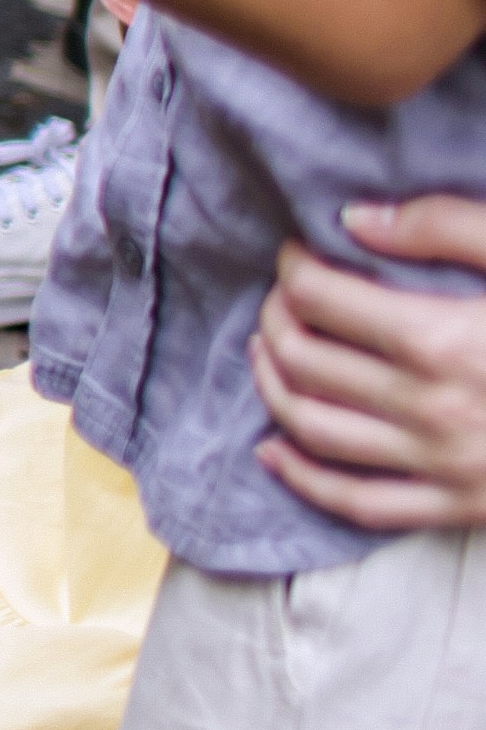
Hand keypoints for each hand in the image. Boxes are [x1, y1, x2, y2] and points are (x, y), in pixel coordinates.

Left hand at [256, 195, 485, 531]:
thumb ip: (446, 228)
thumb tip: (352, 221)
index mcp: (444, 341)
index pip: (321, 299)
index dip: (293, 270)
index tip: (297, 255)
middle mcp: (431, 409)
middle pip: (305, 359)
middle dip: (277, 319)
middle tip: (282, 297)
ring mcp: (444, 466)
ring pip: (313, 428)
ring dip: (271, 385)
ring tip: (266, 351)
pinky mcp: (462, 508)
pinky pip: (357, 503)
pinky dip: (302, 478)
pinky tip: (274, 450)